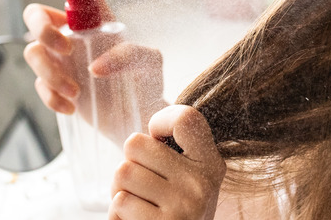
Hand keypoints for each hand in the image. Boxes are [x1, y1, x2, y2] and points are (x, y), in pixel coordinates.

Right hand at [23, 0, 166, 130]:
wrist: (141, 114)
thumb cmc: (145, 80)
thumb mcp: (149, 62)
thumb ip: (130, 56)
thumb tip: (96, 67)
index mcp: (96, 21)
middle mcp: (74, 35)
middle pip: (35, 15)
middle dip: (42, 29)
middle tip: (66, 49)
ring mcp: (61, 60)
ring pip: (32, 52)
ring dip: (49, 72)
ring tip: (76, 92)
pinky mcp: (55, 85)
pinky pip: (39, 85)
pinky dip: (51, 97)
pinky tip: (71, 106)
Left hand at [109, 105, 225, 219]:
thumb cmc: (174, 210)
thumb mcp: (190, 178)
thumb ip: (178, 152)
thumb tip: (147, 133)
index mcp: (212, 163)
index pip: (186, 119)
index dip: (160, 122)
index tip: (158, 138)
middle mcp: (202, 183)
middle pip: (136, 144)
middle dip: (130, 162)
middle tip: (143, 183)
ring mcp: (183, 206)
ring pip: (122, 172)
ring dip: (121, 189)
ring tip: (139, 203)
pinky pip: (119, 202)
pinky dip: (118, 213)